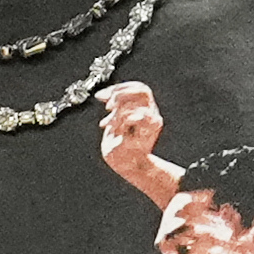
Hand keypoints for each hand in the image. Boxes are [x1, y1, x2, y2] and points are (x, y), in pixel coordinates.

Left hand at [97, 81, 168, 195]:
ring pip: (136, 105)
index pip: (138, 87)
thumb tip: (102, 94)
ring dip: (118, 113)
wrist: (127, 166)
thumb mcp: (115, 121)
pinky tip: (115, 129)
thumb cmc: (121, 144)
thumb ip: (114, 107)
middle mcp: (152, 114)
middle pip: (142, 92)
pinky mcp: (146, 136)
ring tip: (110, 124)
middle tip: (107, 107)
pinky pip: (137, 119)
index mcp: (146, 108)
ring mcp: (150, 126)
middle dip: (120, 95)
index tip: (101, 96)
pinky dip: (122, 121)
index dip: (119, 88)